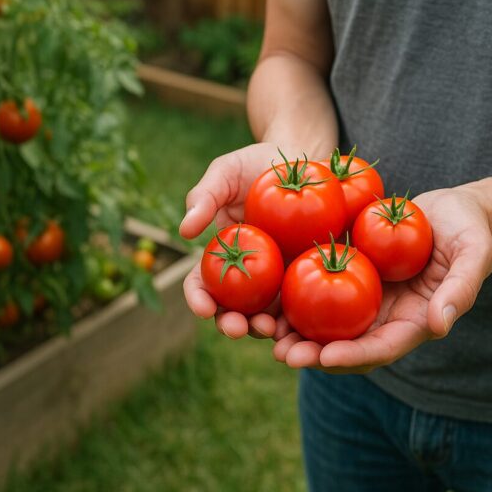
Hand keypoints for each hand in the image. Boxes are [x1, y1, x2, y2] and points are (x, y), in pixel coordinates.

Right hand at [180, 142, 319, 339]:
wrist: (305, 161)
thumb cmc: (258, 164)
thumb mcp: (226, 172)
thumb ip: (204, 196)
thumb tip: (184, 231)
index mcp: (221, 253)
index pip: (201, 284)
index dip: (198, 299)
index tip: (203, 308)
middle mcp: (246, 274)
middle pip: (231, 309)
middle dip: (230, 325)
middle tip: (237, 328)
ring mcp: (277, 279)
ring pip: (265, 316)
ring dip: (263, 330)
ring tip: (271, 331)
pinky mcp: (307, 277)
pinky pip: (301, 306)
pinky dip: (298, 321)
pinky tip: (303, 326)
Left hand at [272, 186, 491, 372]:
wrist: (452, 206)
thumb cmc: (468, 228)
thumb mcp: (474, 253)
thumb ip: (462, 287)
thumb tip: (440, 324)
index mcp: (414, 321)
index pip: (382, 348)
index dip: (354, 357)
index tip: (325, 358)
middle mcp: (386, 317)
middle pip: (346, 345)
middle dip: (314, 355)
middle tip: (283, 355)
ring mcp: (366, 298)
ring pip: (326, 324)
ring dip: (296, 333)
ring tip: (264, 333)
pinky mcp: (351, 274)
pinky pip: (320, 289)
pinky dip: (294, 298)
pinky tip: (267, 295)